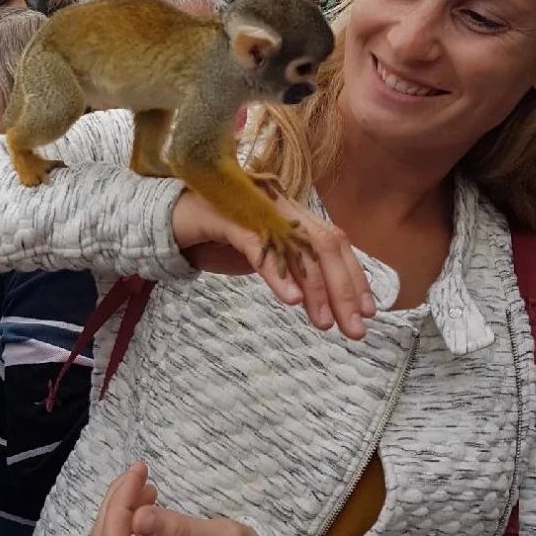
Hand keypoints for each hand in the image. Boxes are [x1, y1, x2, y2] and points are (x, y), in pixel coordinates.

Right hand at [172, 190, 375, 336]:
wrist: (166, 215)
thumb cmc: (214, 235)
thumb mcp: (260, 252)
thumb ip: (287, 263)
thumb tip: (316, 295)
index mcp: (291, 213)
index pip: (334, 242)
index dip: (355, 276)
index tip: (369, 311)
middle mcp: (280, 206)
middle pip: (326, 245)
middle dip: (345, 289)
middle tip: (354, 329)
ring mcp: (256, 208)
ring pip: (300, 248)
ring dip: (316, 289)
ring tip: (324, 324)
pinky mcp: (227, 217)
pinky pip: (259, 247)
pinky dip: (278, 275)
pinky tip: (291, 301)